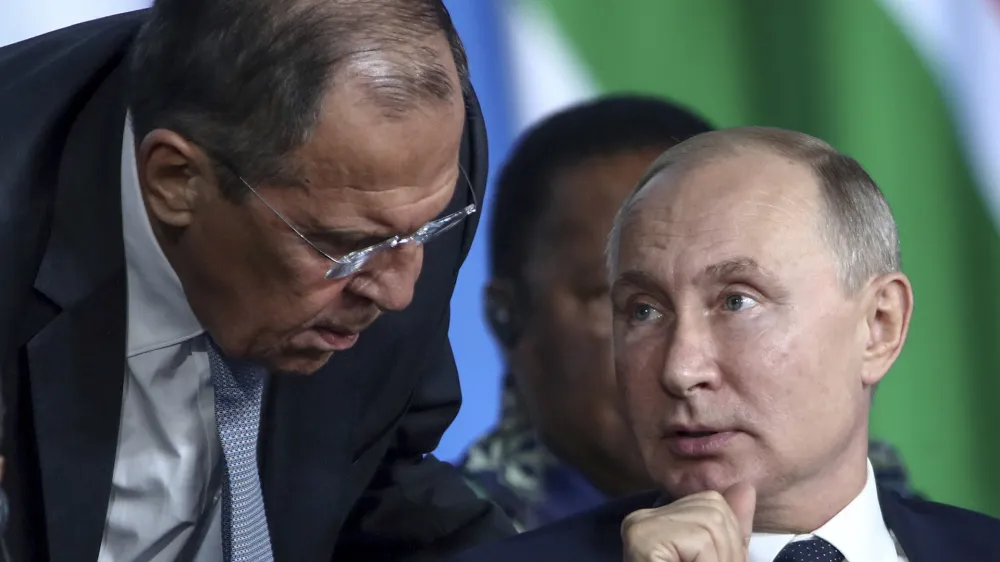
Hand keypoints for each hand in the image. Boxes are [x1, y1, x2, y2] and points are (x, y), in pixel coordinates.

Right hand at [621, 482, 755, 561]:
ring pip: (711, 524)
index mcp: (659, 520)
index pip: (713, 504)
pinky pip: (699, 539)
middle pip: (714, 510)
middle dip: (726, 553)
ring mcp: (639, 526)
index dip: (728, 543)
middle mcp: (643, 518)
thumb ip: (731, 530)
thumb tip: (745, 487)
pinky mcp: (641, 538)